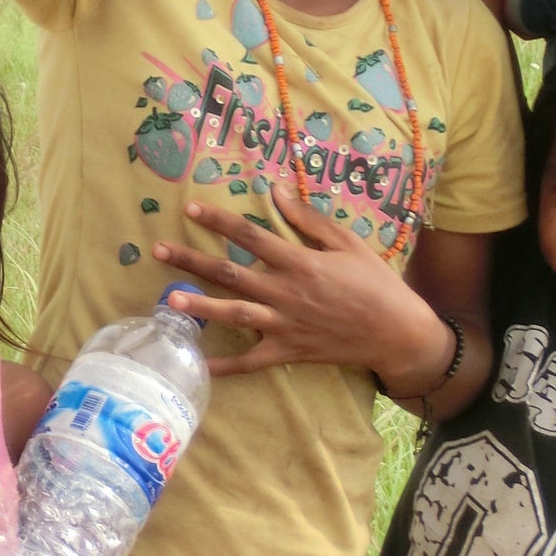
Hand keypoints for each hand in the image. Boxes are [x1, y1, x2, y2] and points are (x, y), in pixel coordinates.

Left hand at [153, 188, 448, 380]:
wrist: (397, 331)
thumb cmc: (375, 282)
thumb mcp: (347, 243)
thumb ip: (308, 218)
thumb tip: (276, 189)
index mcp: (300, 262)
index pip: (251, 235)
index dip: (219, 221)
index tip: (191, 209)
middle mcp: (286, 292)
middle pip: (231, 273)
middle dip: (192, 261)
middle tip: (158, 250)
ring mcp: (285, 324)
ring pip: (235, 314)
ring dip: (200, 307)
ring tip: (168, 301)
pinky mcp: (288, 351)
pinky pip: (251, 361)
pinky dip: (224, 366)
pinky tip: (197, 366)